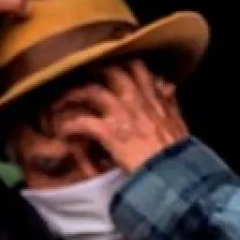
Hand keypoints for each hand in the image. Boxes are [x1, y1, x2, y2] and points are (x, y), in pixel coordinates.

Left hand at [53, 60, 189, 170]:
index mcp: (153, 97)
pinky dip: (70, 126)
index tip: (108, 68)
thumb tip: (167, 85)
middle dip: (92, 72)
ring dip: (74, 95)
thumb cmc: (177, 154)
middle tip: (78, 78)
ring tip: (61, 102)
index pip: (137, 68)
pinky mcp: (109, 133)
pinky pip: (82, 122)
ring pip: (92, 91)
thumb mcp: (178, 122)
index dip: (120, 64)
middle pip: (110, 71)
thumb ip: (170, 102)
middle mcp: (136, 100)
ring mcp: (121, 114)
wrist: (173, 174)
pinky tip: (63, 132)